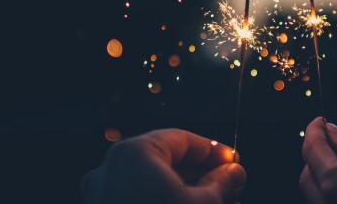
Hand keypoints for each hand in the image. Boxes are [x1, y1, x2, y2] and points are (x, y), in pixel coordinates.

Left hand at [83, 129, 245, 203]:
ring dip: (187, 191)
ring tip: (215, 203)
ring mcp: (103, 195)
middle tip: (229, 186)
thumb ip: (221, 183)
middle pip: (167, 161)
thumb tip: (233, 172)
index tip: (233, 162)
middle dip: (201, 174)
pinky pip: (140, 199)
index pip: (181, 139)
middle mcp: (111, 170)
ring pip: (154, 183)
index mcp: (134, 153)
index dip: (213, 150)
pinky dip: (165, 202)